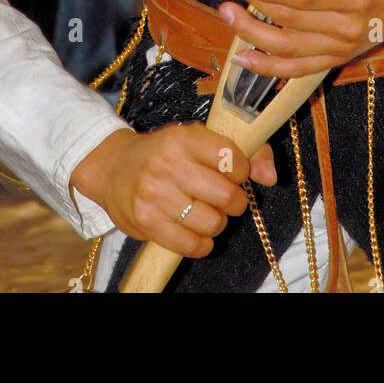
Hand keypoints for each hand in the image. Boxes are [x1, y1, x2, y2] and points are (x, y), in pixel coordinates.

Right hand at [70, 124, 275, 256]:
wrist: (112, 167)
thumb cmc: (163, 153)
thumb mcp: (197, 140)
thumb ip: (242, 152)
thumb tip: (271, 176)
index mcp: (183, 137)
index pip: (232, 158)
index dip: (241, 171)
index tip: (233, 173)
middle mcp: (168, 164)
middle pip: (226, 196)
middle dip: (234, 202)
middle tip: (225, 199)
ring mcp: (155, 195)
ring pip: (212, 223)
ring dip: (217, 223)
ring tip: (207, 213)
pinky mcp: (146, 222)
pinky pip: (191, 245)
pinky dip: (202, 244)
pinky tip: (196, 232)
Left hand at [218, 0, 383, 80]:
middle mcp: (346, 30)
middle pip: (290, 23)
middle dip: (254, 5)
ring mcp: (340, 48)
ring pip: (288, 50)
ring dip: (253, 36)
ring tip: (227, 16)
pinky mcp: (336, 57)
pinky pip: (298, 69)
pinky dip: (269, 69)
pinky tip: (243, 60)